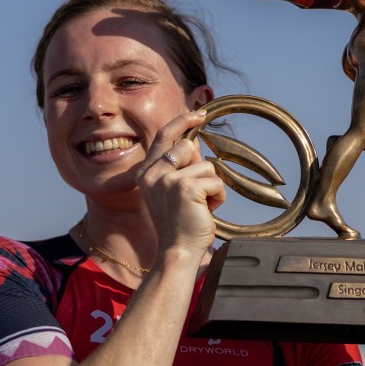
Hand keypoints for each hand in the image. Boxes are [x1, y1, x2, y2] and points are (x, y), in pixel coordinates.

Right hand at [137, 110, 225, 255]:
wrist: (178, 251)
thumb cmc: (180, 223)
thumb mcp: (173, 190)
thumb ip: (180, 166)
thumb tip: (194, 141)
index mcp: (146, 172)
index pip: (164, 136)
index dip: (182, 121)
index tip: (199, 114)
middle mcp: (153, 173)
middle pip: (188, 147)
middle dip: (201, 168)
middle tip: (198, 193)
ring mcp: (168, 180)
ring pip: (206, 166)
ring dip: (211, 187)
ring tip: (200, 207)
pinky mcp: (186, 188)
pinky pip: (215, 181)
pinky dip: (218, 197)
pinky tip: (206, 212)